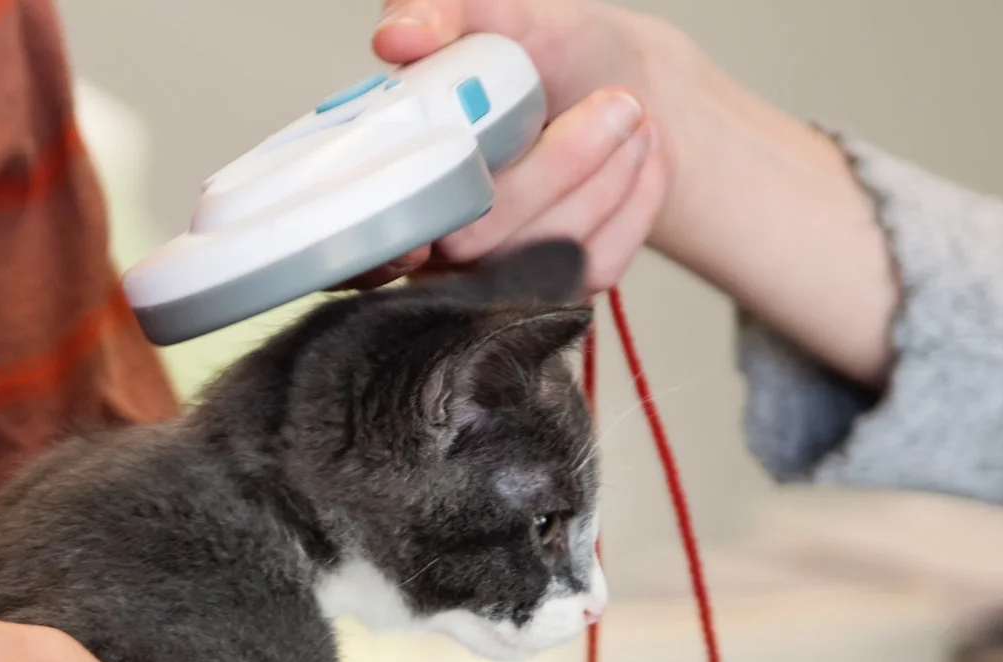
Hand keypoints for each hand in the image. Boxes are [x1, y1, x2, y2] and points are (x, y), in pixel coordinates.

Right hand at [369, 0, 673, 291]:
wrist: (618, 77)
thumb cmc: (541, 49)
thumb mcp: (492, 10)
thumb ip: (440, 9)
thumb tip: (399, 36)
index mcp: (384, 173)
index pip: (360, 243)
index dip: (386, 244)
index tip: (427, 225)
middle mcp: (425, 238)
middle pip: (469, 242)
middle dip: (553, 169)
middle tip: (617, 103)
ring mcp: (487, 277)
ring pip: (535, 259)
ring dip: (604, 178)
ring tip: (632, 113)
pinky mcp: (548, 291)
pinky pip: (589, 269)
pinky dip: (632, 204)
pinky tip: (643, 155)